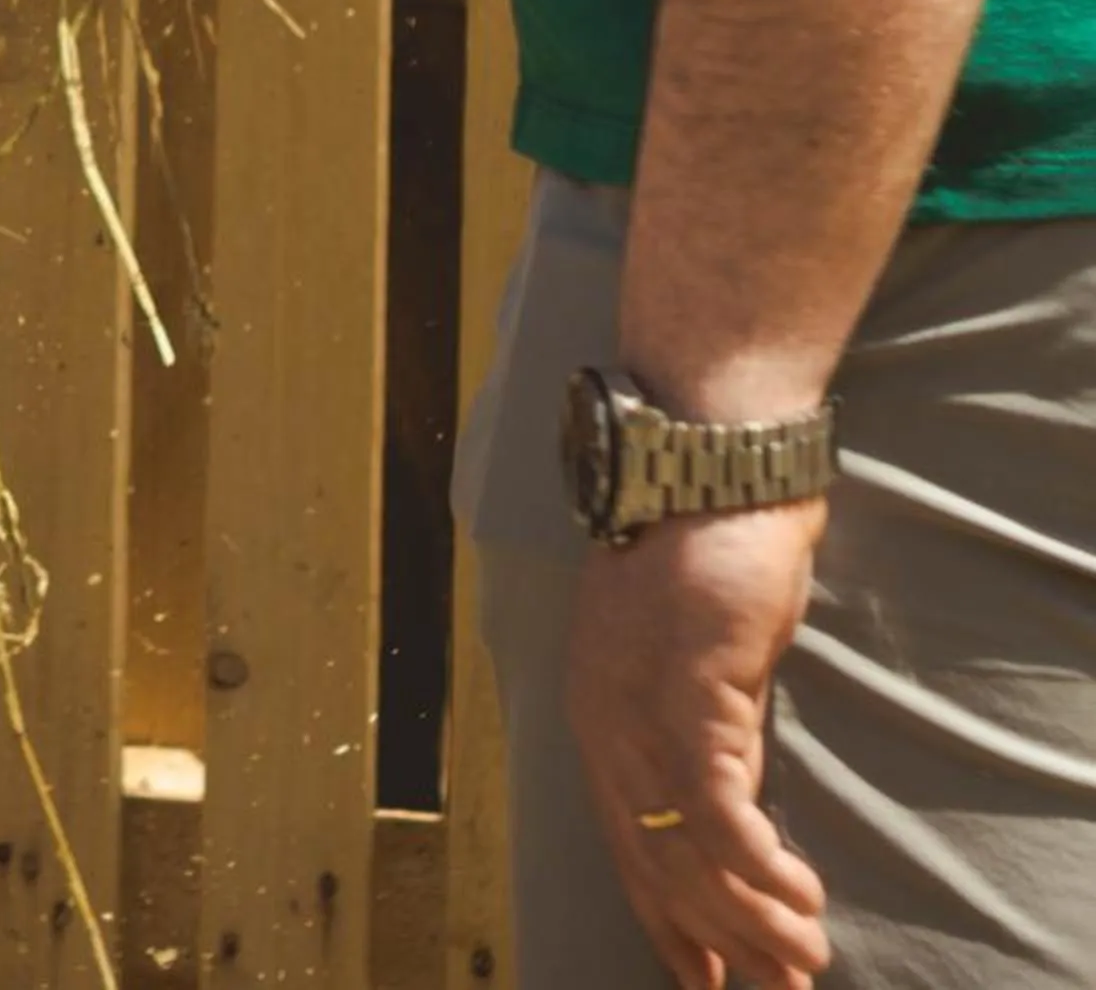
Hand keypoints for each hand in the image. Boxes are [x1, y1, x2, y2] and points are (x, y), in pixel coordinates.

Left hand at [565, 503, 832, 988]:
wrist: (708, 464)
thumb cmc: (710, 552)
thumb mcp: (702, 662)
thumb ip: (710, 729)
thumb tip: (734, 801)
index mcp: (599, 715)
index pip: (625, 841)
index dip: (666, 916)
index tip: (707, 973)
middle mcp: (603, 721)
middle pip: (650, 860)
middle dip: (711, 936)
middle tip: (771, 988)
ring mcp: (637, 707)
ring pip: (682, 847)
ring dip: (748, 916)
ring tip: (802, 961)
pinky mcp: (686, 691)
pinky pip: (714, 806)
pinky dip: (755, 863)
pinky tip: (799, 896)